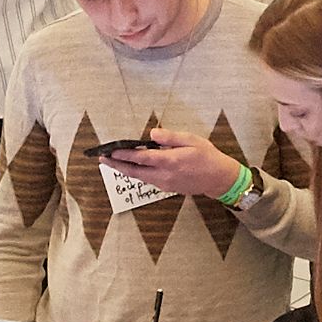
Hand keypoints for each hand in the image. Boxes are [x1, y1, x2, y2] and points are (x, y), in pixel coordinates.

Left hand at [113, 131, 238, 198]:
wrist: (219, 179)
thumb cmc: (207, 156)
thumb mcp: (191, 140)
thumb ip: (170, 137)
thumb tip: (152, 134)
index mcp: (170, 161)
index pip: (141, 158)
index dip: (124, 154)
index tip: (111, 150)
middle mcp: (164, 175)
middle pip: (134, 171)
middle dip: (117, 165)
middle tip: (102, 159)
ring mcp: (165, 184)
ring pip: (139, 177)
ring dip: (125, 169)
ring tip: (113, 162)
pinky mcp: (167, 188)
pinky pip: (147, 180)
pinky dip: (137, 173)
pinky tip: (132, 167)